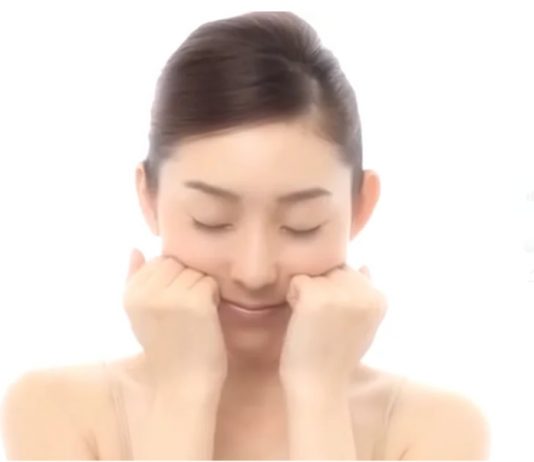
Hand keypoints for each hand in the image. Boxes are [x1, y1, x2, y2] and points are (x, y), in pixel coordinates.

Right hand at [123, 248, 227, 386]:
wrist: (182, 385)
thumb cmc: (166, 349)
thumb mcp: (140, 314)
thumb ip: (135, 279)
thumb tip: (135, 248)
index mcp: (130, 293)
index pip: (160, 261)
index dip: (172, 281)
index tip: (171, 309)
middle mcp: (146, 292)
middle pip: (179, 263)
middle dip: (187, 281)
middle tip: (185, 313)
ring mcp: (171, 296)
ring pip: (196, 271)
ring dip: (201, 290)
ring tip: (194, 317)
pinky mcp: (196, 302)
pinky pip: (210, 283)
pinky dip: (213, 298)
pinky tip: (206, 319)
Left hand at [279, 264, 386, 388]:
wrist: (319, 386)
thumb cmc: (336, 359)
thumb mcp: (363, 326)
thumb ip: (364, 297)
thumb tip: (365, 267)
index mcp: (379, 298)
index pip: (349, 274)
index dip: (336, 295)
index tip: (335, 322)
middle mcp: (364, 292)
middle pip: (332, 270)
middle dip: (322, 289)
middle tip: (321, 322)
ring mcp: (340, 293)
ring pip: (313, 275)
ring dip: (306, 294)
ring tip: (311, 322)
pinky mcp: (315, 297)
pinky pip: (297, 282)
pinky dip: (293, 298)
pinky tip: (300, 320)